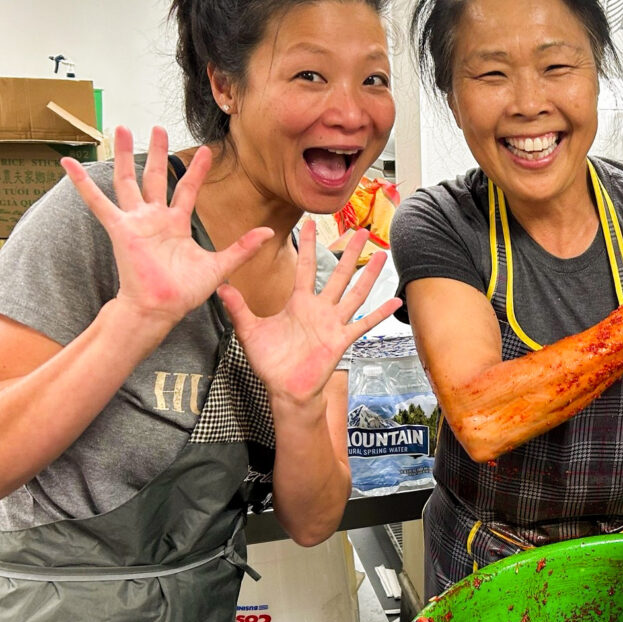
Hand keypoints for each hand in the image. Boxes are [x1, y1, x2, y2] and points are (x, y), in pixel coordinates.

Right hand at [61, 126, 273, 327]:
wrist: (162, 308)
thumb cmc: (185, 292)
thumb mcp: (220, 266)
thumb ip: (242, 247)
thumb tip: (267, 232)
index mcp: (176, 224)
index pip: (188, 189)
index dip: (197, 171)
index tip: (208, 150)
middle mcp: (155, 219)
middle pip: (155, 177)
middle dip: (158, 152)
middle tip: (158, 127)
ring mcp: (136, 221)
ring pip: (127, 180)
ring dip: (124, 155)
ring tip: (121, 128)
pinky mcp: (120, 229)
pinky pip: (97, 202)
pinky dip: (81, 182)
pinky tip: (68, 163)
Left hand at [217, 222, 401, 405]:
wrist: (285, 389)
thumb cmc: (270, 362)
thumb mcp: (250, 331)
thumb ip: (238, 308)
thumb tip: (220, 287)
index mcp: (299, 303)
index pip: (305, 267)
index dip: (307, 245)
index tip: (310, 223)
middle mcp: (320, 309)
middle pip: (338, 274)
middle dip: (349, 252)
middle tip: (361, 231)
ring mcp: (333, 323)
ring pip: (355, 293)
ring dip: (368, 275)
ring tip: (382, 255)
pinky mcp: (341, 340)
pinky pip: (364, 324)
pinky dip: (380, 313)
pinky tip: (395, 301)